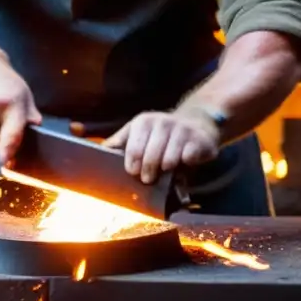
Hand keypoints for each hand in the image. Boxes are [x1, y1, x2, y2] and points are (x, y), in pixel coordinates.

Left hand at [103, 108, 219, 183]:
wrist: (196, 123)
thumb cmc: (161, 135)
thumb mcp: (139, 132)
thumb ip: (121, 141)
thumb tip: (101, 150)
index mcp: (144, 122)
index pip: (134, 147)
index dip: (132, 163)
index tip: (133, 172)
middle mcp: (163, 122)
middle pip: (151, 155)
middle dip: (148, 171)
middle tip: (148, 179)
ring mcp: (182, 130)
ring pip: (169, 158)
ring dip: (166, 168)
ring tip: (166, 171)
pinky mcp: (199, 139)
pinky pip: (189, 156)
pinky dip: (186, 163)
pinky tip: (185, 163)